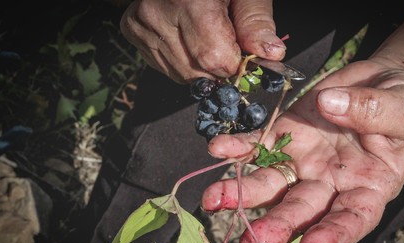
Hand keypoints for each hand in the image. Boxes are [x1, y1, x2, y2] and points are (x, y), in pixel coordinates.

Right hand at [120, 0, 285, 82]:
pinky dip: (183, 61)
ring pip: (180, 74)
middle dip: (219, 67)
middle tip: (225, 41)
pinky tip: (187, 37)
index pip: (214, 58)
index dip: (234, 62)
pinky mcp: (131, 29)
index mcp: (189, 0)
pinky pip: (165, 67)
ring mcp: (140, 23)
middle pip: (196, 70)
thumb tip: (272, 54)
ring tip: (204, 34)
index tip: (241, 51)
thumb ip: (256, 22)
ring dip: (201, 66)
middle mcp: (156, 11)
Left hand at [201, 58, 403, 242]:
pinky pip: (258, 144)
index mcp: (368, 187)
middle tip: (250, 242)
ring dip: (242, 192)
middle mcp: (331, 182)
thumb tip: (331, 106)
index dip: (332, 236)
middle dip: (276, 226)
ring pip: (271, 183)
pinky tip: (219, 148)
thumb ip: (375, 111)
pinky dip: (238, 147)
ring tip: (213, 199)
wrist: (384, 82)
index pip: (352, 219)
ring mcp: (304, 161)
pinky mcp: (284, 135)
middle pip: (301, 209)